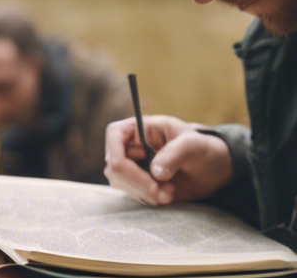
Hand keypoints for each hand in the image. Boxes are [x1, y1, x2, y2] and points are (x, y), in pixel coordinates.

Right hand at [104, 115, 232, 205]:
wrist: (212, 170)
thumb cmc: (202, 148)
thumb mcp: (193, 145)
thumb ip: (175, 154)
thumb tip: (155, 171)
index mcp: (137, 127)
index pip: (114, 136)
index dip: (122, 158)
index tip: (149, 177)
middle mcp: (129, 145)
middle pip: (115, 165)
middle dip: (139, 183)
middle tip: (165, 192)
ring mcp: (131, 164)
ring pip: (120, 182)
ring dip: (144, 193)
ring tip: (170, 193)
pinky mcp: (137, 182)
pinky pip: (131, 193)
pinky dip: (147, 198)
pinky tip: (167, 195)